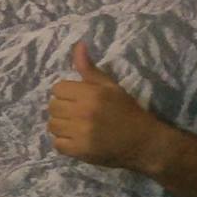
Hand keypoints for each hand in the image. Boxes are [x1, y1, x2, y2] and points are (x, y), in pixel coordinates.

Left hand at [48, 41, 163, 170]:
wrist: (145, 142)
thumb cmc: (128, 111)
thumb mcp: (110, 87)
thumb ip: (89, 68)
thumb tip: (78, 45)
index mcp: (91, 94)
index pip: (57, 89)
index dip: (67, 93)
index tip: (79, 99)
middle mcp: (83, 112)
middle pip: (52, 107)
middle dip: (64, 109)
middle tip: (79, 114)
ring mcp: (80, 133)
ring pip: (52, 125)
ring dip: (62, 126)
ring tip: (78, 127)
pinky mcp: (79, 151)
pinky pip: (57, 144)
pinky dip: (65, 143)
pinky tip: (79, 140)